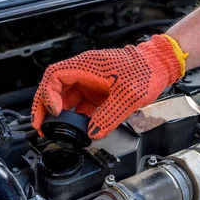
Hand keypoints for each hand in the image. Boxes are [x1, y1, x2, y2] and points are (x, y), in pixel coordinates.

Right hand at [31, 35, 186, 139]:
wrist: (160, 66)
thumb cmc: (145, 71)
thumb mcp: (128, 97)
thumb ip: (108, 116)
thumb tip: (93, 133)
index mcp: (86, 66)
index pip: (55, 77)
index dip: (49, 95)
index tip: (54, 112)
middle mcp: (84, 72)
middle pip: (54, 87)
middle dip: (44, 106)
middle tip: (40, 125)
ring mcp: (90, 82)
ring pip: (65, 97)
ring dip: (58, 113)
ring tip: (52, 130)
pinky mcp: (97, 92)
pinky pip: (80, 104)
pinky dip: (74, 116)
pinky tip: (75, 128)